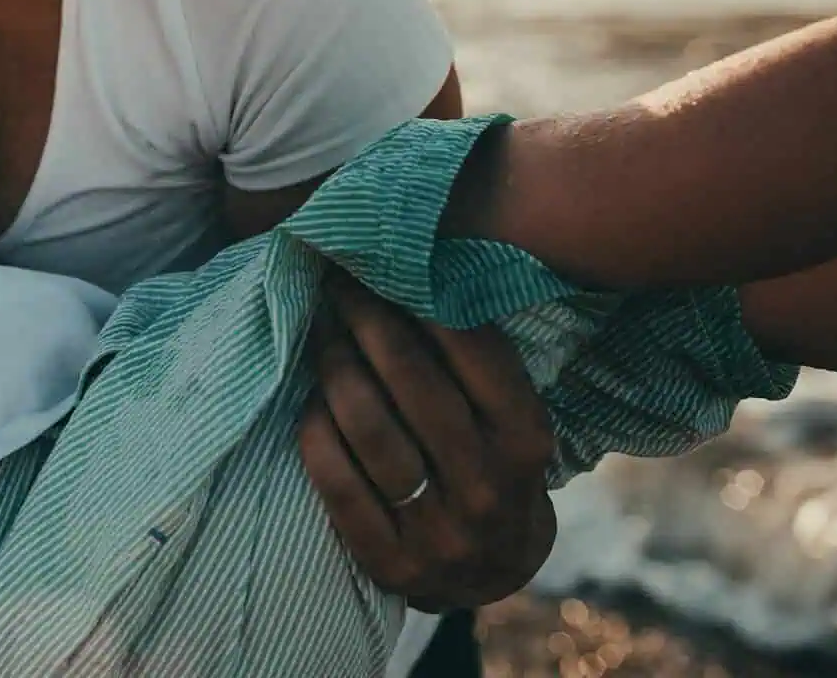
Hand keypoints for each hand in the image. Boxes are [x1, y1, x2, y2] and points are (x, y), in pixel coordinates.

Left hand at [295, 270, 557, 611]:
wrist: (489, 573)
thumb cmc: (489, 466)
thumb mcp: (508, 420)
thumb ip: (474, 362)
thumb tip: (411, 269)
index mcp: (526, 442)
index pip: (475, 353)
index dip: (422, 299)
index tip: (383, 262)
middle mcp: (487, 488)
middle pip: (414, 383)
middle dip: (368, 320)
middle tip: (338, 283)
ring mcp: (438, 532)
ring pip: (369, 428)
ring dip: (336, 367)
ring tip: (321, 332)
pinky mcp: (388, 561)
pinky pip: (335, 478)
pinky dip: (316, 428)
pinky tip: (310, 400)